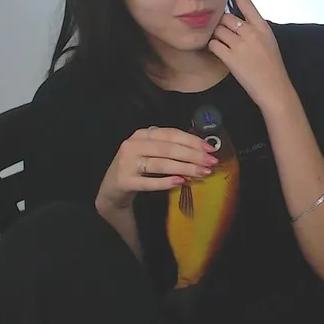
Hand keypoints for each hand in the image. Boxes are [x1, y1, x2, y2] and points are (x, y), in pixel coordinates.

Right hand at [95, 126, 218, 211]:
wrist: (111, 189)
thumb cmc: (137, 168)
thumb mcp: (151, 152)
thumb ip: (171, 148)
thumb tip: (203, 150)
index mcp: (142, 134)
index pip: (171, 134)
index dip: (192, 140)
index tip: (210, 148)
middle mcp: (133, 145)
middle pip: (168, 148)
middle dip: (192, 155)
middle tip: (211, 162)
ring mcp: (127, 163)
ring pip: (160, 164)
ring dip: (184, 168)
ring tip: (202, 173)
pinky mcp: (124, 180)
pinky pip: (148, 181)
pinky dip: (166, 182)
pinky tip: (181, 182)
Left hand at [208, 0, 293, 110]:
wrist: (274, 88)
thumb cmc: (272, 66)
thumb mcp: (268, 41)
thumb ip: (254, 29)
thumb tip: (238, 21)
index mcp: (261, 26)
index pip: (246, 2)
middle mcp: (250, 32)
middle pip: (225, 18)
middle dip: (222, 26)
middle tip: (229, 38)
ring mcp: (240, 44)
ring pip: (217, 31)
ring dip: (218, 38)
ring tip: (228, 49)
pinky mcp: (231, 58)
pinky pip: (214, 45)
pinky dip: (214, 49)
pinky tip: (221, 55)